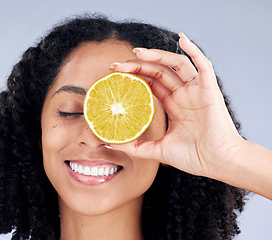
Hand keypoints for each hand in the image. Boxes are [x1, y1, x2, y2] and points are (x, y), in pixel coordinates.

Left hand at [108, 33, 245, 178]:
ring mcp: (197, 91)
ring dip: (157, 55)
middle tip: (116, 65)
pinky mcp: (210, 90)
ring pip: (176, 64)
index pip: (151, 83)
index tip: (114, 74)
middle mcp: (184, 95)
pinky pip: (203, 65)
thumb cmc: (194, 157)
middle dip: (137, 65)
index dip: (134, 76)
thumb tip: (109, 144)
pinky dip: (194, 49)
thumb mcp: (158, 150)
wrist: (218, 163)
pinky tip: (182, 39)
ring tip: (137, 53)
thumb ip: (135, 147)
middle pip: (158, 71)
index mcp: (174, 105)